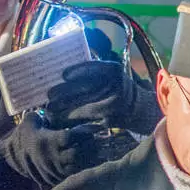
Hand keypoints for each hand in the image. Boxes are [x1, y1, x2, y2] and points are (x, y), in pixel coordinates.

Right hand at [0, 113, 97, 188]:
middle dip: (90, 147)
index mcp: (47, 141)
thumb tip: (51, 101)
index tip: (94, 128)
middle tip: (100, 140)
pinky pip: (74, 175)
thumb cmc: (25, 136)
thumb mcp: (30, 122)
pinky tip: (93, 160)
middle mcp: (51, 157)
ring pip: (78, 167)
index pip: (68, 137)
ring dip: (90, 159)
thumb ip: (41, 113)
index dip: (83, 133)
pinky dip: (85, 168)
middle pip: (76, 154)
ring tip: (100, 150)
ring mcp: (54, 169)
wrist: (13, 158)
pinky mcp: (57, 178)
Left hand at [43, 61, 159, 133]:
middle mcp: (116, 87)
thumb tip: (64, 74)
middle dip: (63, 92)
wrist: (140, 110)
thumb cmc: (119, 88)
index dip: (76, 71)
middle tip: (49, 95)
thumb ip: (93, 71)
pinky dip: (70, 120)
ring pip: (81, 107)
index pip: (93, 68)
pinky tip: (59, 119)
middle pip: (84, 88)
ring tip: (49, 109)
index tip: (63, 74)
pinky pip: (85, 121)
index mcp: (115, 71)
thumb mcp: (112, 74)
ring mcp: (112, 106)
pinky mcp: (108, 121)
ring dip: (62, 109)